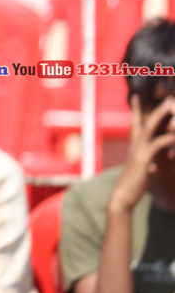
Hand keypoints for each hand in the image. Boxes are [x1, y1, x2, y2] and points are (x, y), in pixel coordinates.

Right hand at [109, 95, 174, 214]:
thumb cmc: (134, 184)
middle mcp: (136, 144)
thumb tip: (159, 163)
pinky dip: (170, 138)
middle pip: (145, 120)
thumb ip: (151, 162)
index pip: (135, 123)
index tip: (136, 96)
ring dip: (163, 116)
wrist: (123, 196)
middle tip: (165, 96)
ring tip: (172, 106)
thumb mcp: (143, 170)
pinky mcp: (144, 158)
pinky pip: (159, 143)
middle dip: (155, 108)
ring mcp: (139, 150)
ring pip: (152, 127)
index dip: (136, 109)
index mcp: (135, 146)